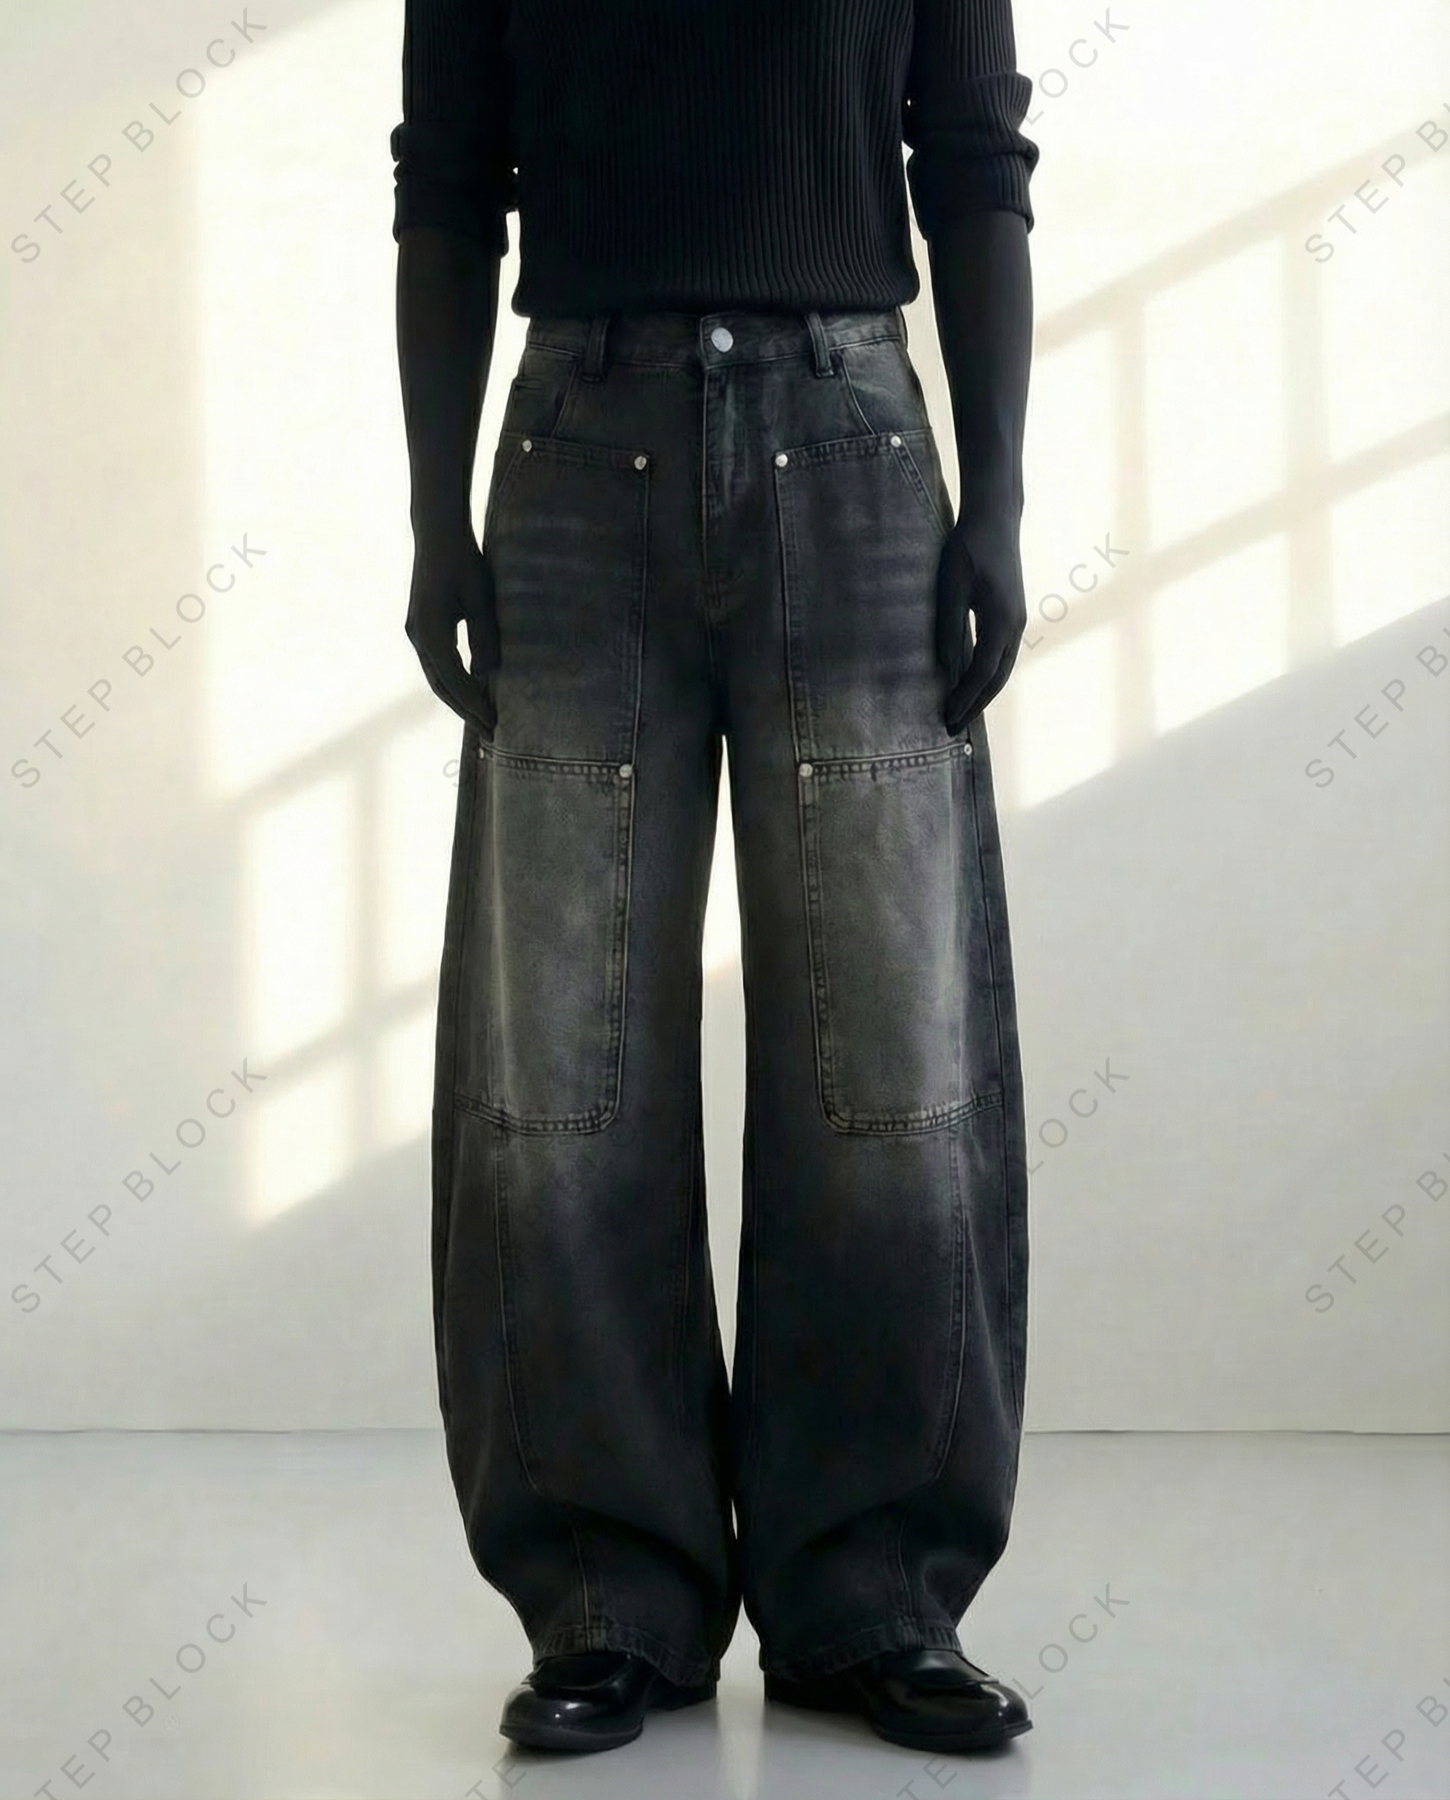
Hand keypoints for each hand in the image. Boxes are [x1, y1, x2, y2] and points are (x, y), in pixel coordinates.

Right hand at [405, 520, 498, 736]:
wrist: (437, 534)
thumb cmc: (463, 562)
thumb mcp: (481, 600)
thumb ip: (484, 637)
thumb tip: (487, 673)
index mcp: (431, 632)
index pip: (454, 681)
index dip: (473, 705)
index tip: (493, 725)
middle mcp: (418, 636)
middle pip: (441, 686)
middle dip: (465, 711)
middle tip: (490, 733)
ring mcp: (416, 632)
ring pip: (437, 677)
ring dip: (458, 699)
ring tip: (482, 717)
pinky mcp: (421, 626)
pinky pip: (437, 663)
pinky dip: (453, 681)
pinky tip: (472, 689)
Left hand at [935, 511, 1026, 731]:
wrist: (996, 517)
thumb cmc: (968, 548)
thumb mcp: (951, 589)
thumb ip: (949, 630)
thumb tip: (945, 670)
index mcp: (1001, 622)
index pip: (981, 674)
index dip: (964, 699)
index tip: (947, 719)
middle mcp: (1014, 625)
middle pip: (997, 679)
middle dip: (975, 705)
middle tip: (953, 728)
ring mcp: (1017, 619)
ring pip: (1003, 668)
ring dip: (984, 692)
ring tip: (963, 711)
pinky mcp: (1012, 612)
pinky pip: (1003, 653)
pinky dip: (989, 674)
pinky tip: (972, 681)